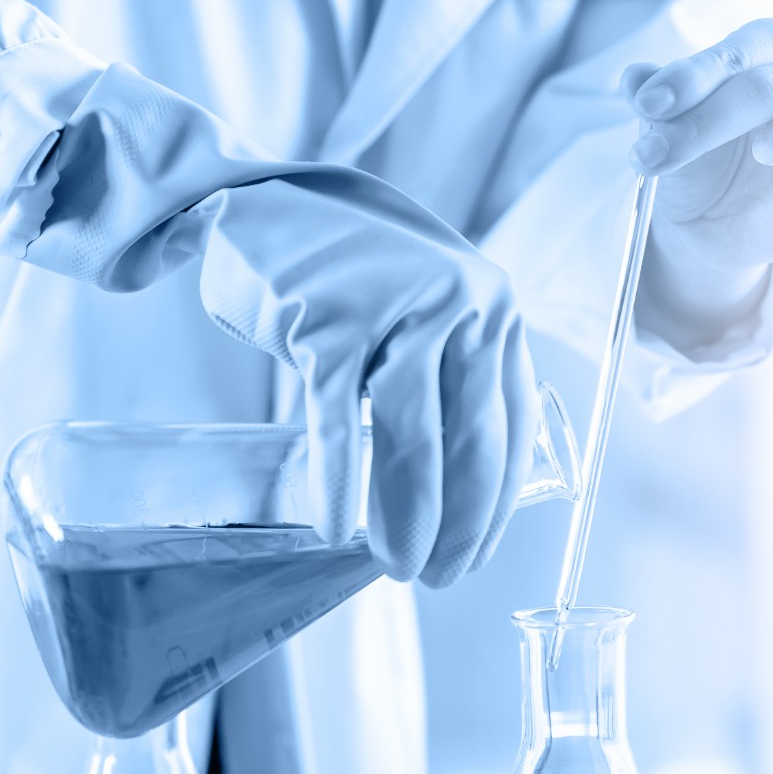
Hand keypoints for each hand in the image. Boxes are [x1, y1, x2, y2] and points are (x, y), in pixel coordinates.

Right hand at [197, 179, 539, 587]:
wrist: (259, 196)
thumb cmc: (352, 269)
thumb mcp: (429, 313)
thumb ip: (456, 377)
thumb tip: (465, 485)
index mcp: (494, 312)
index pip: (513, 424)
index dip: (499, 499)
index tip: (480, 551)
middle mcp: (461, 308)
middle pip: (473, 440)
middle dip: (462, 522)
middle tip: (442, 577)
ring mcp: (396, 311)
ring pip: (414, 438)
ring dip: (410, 516)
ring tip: (399, 566)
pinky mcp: (327, 322)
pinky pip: (337, 422)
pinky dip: (340, 483)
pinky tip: (337, 528)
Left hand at [622, 18, 772, 328]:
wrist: (718, 227)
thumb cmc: (700, 165)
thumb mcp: (667, 138)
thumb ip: (655, 108)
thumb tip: (633, 79)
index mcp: (765, 49)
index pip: (736, 52)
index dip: (690, 77)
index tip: (646, 107)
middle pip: (771, 80)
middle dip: (710, 119)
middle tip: (662, 154)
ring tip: (762, 152)